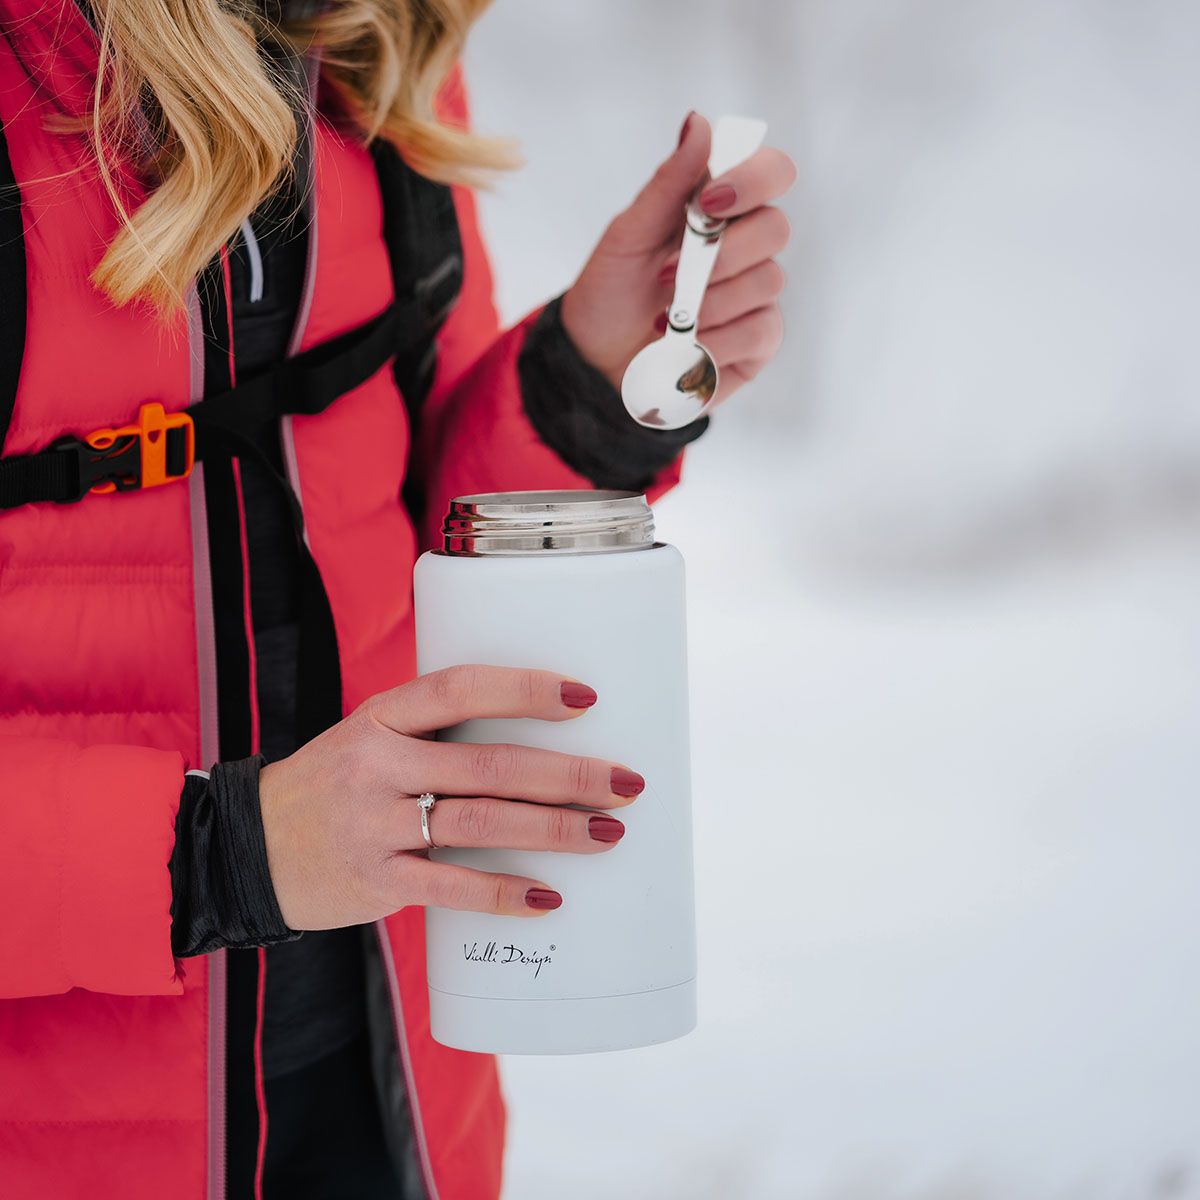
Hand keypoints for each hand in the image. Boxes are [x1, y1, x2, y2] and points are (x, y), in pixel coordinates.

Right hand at [258, 666, 640, 929]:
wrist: (249, 849)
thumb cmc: (335, 784)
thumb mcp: (371, 736)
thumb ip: (436, 733)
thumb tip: (540, 740)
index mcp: (381, 715)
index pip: (461, 689)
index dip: (525, 690)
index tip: (585, 698)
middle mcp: (377, 763)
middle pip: (489, 765)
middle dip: (567, 774)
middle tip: (626, 783)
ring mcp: (373, 824)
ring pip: (481, 823)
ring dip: (554, 830)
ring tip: (608, 833)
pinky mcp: (374, 881)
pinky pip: (451, 887)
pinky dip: (505, 892)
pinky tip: (549, 898)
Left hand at [560, 110, 795, 404]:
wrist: (595, 360)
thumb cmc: (610, 292)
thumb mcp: (628, 235)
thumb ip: (668, 183)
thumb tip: (698, 121)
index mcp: (722, 210)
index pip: (772, 173)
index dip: (753, 180)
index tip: (711, 200)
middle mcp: (748, 249)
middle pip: (775, 228)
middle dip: (721, 253)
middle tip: (668, 275)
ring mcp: (756, 297)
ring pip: (767, 282)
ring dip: (710, 301)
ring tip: (665, 317)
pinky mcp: (756, 343)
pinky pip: (761, 331)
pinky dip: (718, 339)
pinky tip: (685, 345)